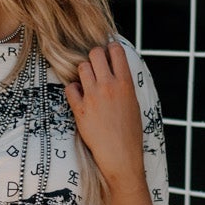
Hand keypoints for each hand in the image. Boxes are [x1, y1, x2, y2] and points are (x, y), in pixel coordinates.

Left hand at [63, 42, 145, 187]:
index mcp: (126, 83)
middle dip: (95, 56)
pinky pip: (70, 88)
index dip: (111, 49)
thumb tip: (116, 68)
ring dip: (83, 72)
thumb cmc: (130, 132)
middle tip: (96, 66)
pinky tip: (80, 97)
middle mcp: (109, 86)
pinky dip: (74, 90)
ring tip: (88, 83)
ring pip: (82, 67)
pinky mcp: (79, 109)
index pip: (116, 50)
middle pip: (95, 53)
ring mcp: (93, 97)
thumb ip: (123, 84)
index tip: (108, 54)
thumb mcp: (134, 103)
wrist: (120, 155)